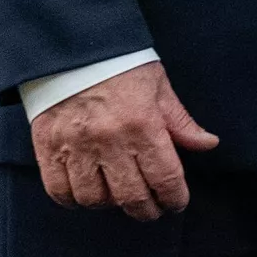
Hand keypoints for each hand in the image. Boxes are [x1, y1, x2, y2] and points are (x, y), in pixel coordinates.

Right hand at [29, 61, 218, 220]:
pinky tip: (88, 192)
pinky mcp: (48, 148)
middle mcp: (109, 140)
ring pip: (95, 199)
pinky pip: (60, 191)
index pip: (165, 177)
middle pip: (131, 196)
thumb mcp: (159, 87)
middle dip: (147, 209)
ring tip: (118, 195)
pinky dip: (74, 200)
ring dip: (110, 204)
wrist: (73, 46)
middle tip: (152, 208)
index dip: (174, 198)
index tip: (177, 203)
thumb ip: (181, 122)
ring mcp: (76, 146)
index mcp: (142, 123)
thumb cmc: (121, 64)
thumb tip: (207, 143)